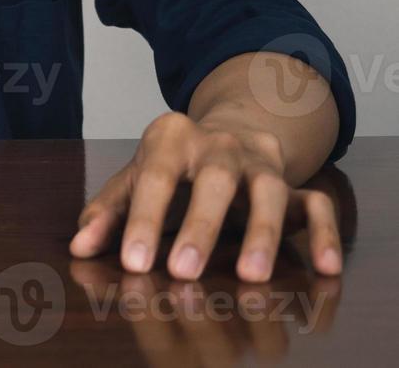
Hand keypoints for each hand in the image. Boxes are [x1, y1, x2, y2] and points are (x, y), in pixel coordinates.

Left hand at [69, 111, 341, 281]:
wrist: (229, 126)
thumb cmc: (172, 163)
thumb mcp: (135, 176)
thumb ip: (108, 210)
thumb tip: (78, 247)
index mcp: (171, 137)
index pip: (155, 177)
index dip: (143, 220)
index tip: (133, 262)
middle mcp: (218, 144)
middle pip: (212, 181)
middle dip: (198, 227)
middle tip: (182, 272)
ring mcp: (260, 161)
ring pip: (267, 190)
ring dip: (261, 233)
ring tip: (249, 276)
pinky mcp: (293, 181)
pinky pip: (317, 203)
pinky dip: (325, 233)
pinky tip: (325, 267)